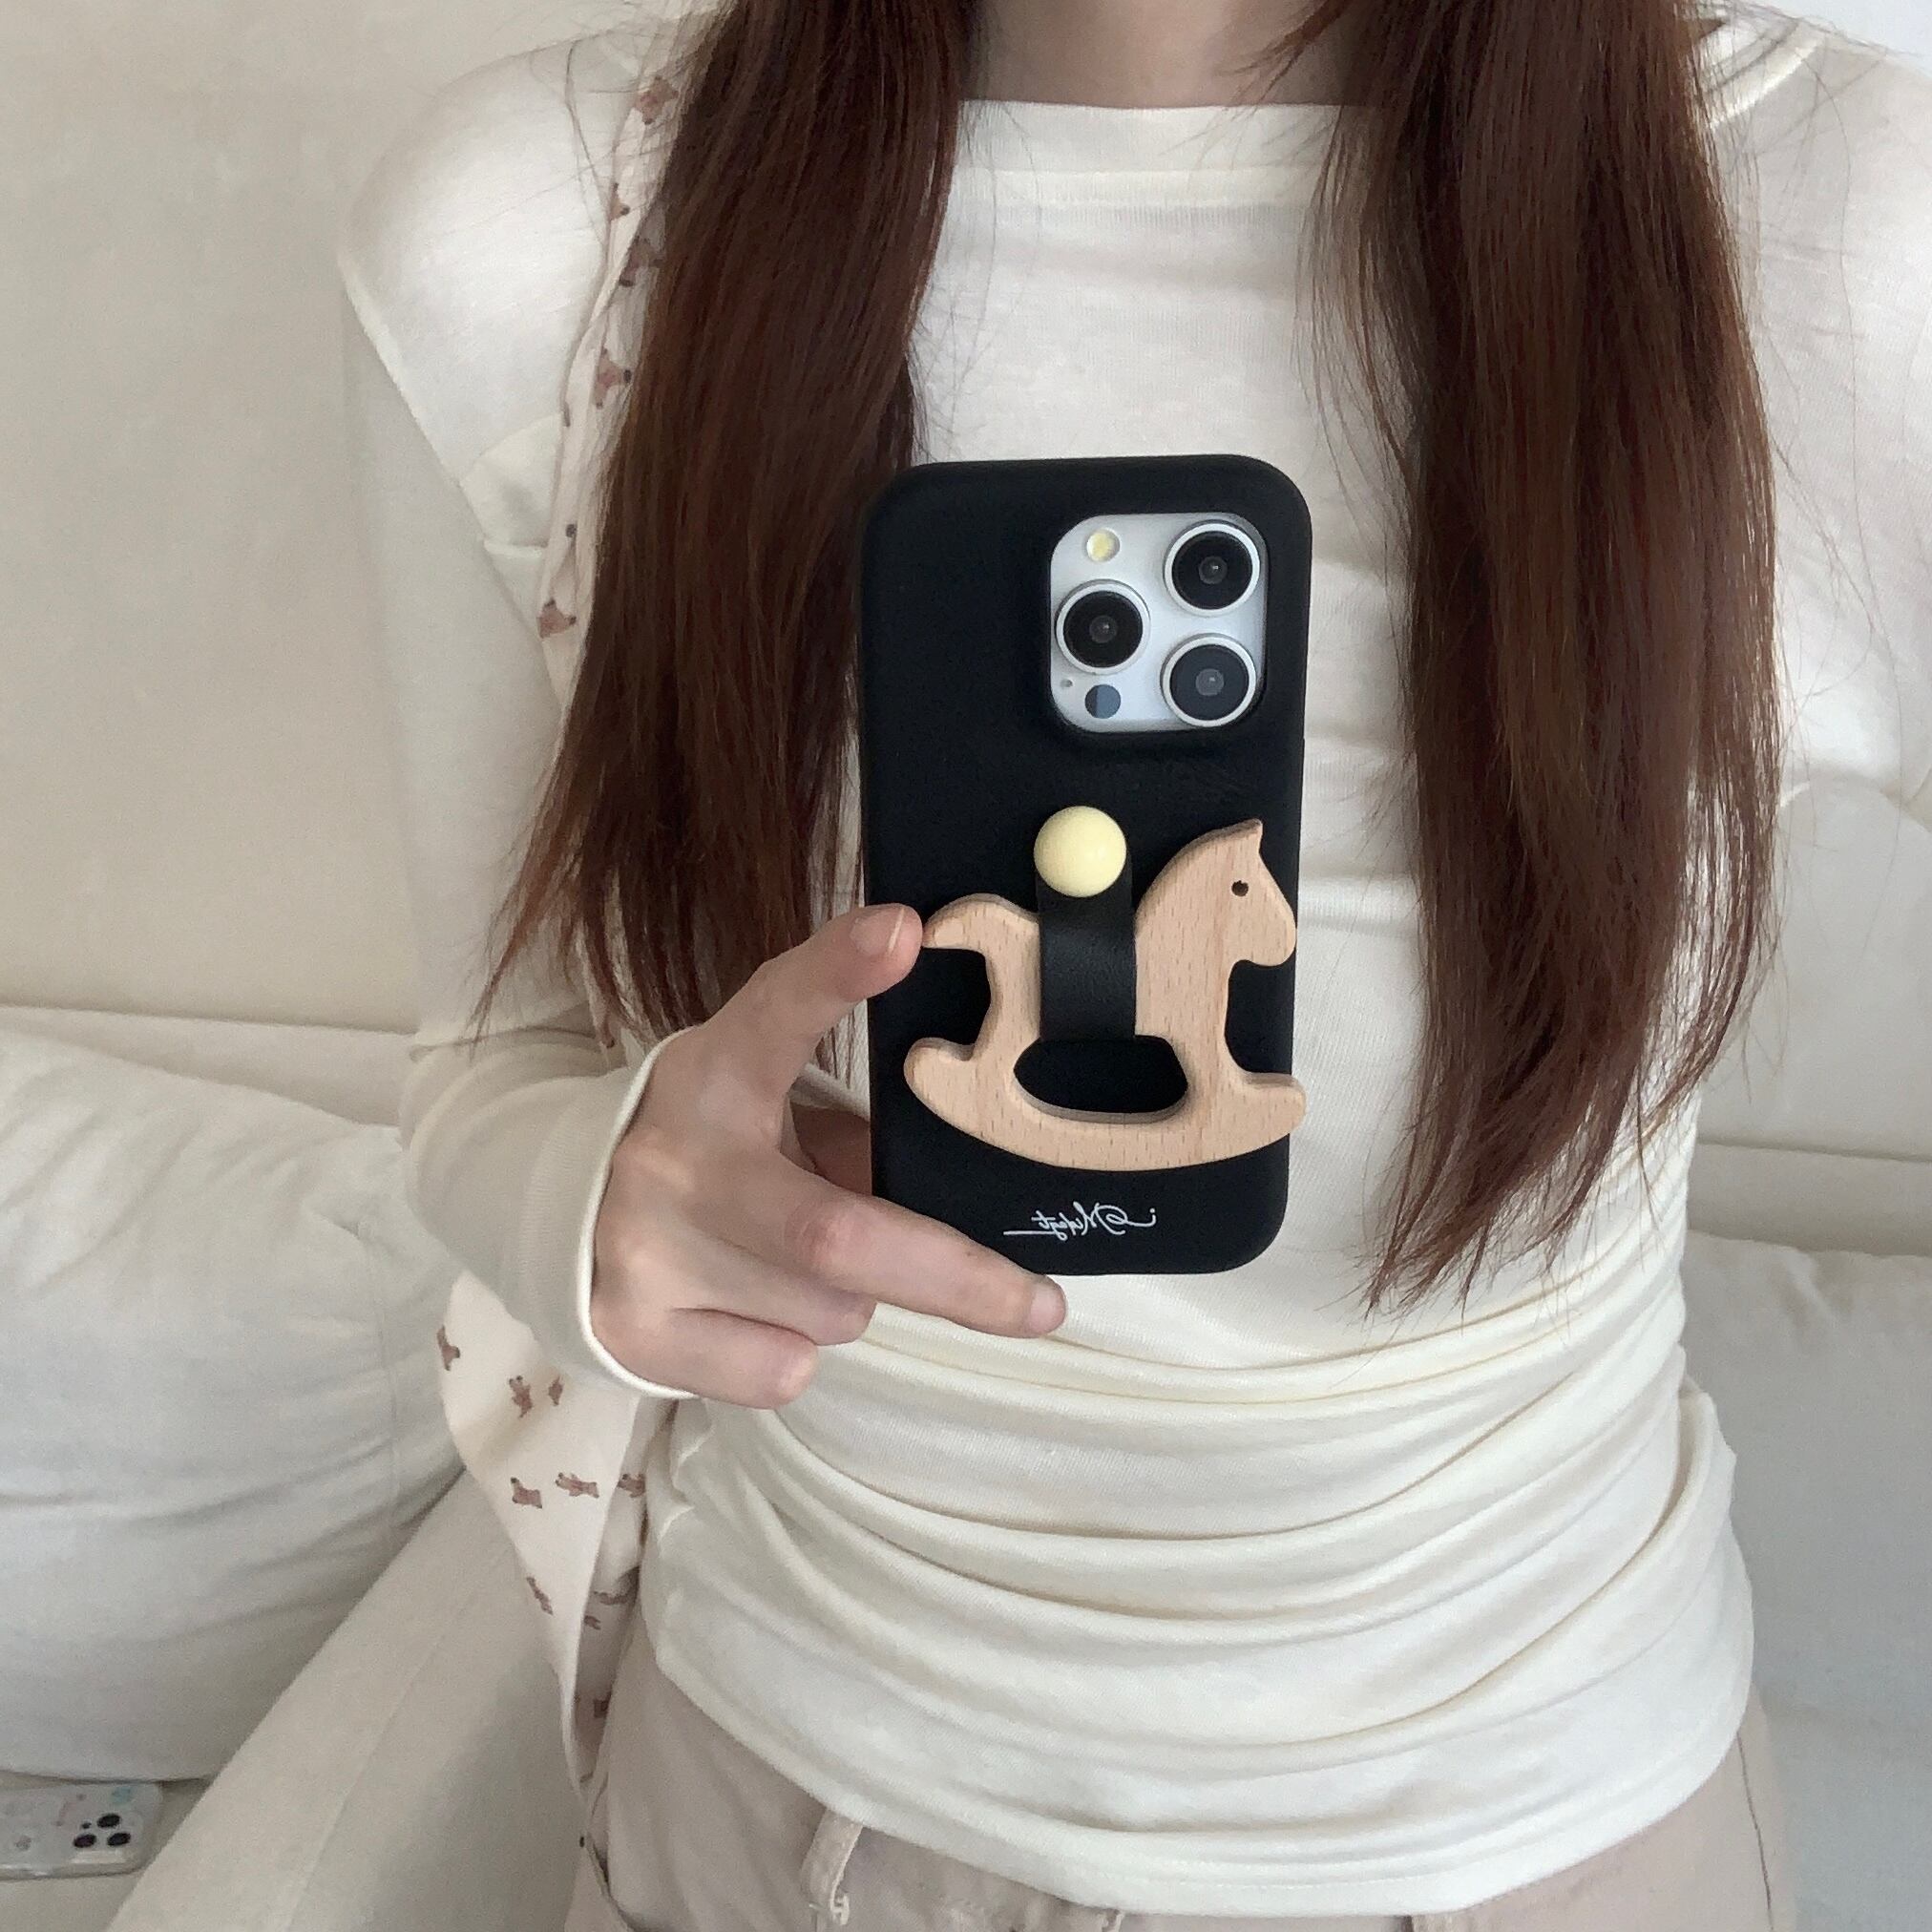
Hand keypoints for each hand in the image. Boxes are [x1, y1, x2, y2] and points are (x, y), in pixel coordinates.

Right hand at [588, 903, 1067, 1405]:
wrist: (561, 1216)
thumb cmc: (714, 1151)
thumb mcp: (771, 1113)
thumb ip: (857, 1137)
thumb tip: (974, 1198)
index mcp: (713, 1076)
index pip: (776, 1013)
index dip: (837, 974)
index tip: (904, 932)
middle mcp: (672, 1161)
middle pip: (836, 1235)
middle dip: (955, 1277)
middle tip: (1040, 1305)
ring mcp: (644, 1254)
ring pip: (826, 1311)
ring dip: (854, 1300)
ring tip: (795, 1264)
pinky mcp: (634, 1336)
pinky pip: (782, 1370)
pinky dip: (794, 1352)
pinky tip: (745, 1312)